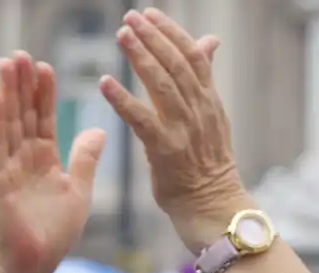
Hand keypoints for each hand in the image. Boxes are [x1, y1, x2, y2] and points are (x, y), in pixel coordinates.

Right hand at [0, 53, 105, 272]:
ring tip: (8, 63)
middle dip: (23, 85)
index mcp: (44, 160)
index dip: (44, 94)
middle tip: (22, 54)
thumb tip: (98, 130)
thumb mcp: (78, 191)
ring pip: (8, 122)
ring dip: (8, 93)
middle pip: (23, 114)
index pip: (44, 119)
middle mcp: (24, 159)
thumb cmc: (54, 234)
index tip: (45, 68)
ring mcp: (8, 167)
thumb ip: (85, 160)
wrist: (34, 263)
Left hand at [99, 9, 240, 250]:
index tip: (150, 13)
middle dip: (152, 37)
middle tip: (129, 18)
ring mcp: (184, 130)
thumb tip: (209, 41)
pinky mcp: (165, 151)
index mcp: (210, 101)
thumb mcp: (213, 118)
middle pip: (177, 64)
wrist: (214, 207)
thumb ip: (204, 80)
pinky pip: (142, 120)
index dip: (171, 31)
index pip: (194, 55)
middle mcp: (199, 111)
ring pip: (162, 85)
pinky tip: (105, 83)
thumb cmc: (207, 165)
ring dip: (140, 58)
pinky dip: (123, 99)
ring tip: (121, 36)